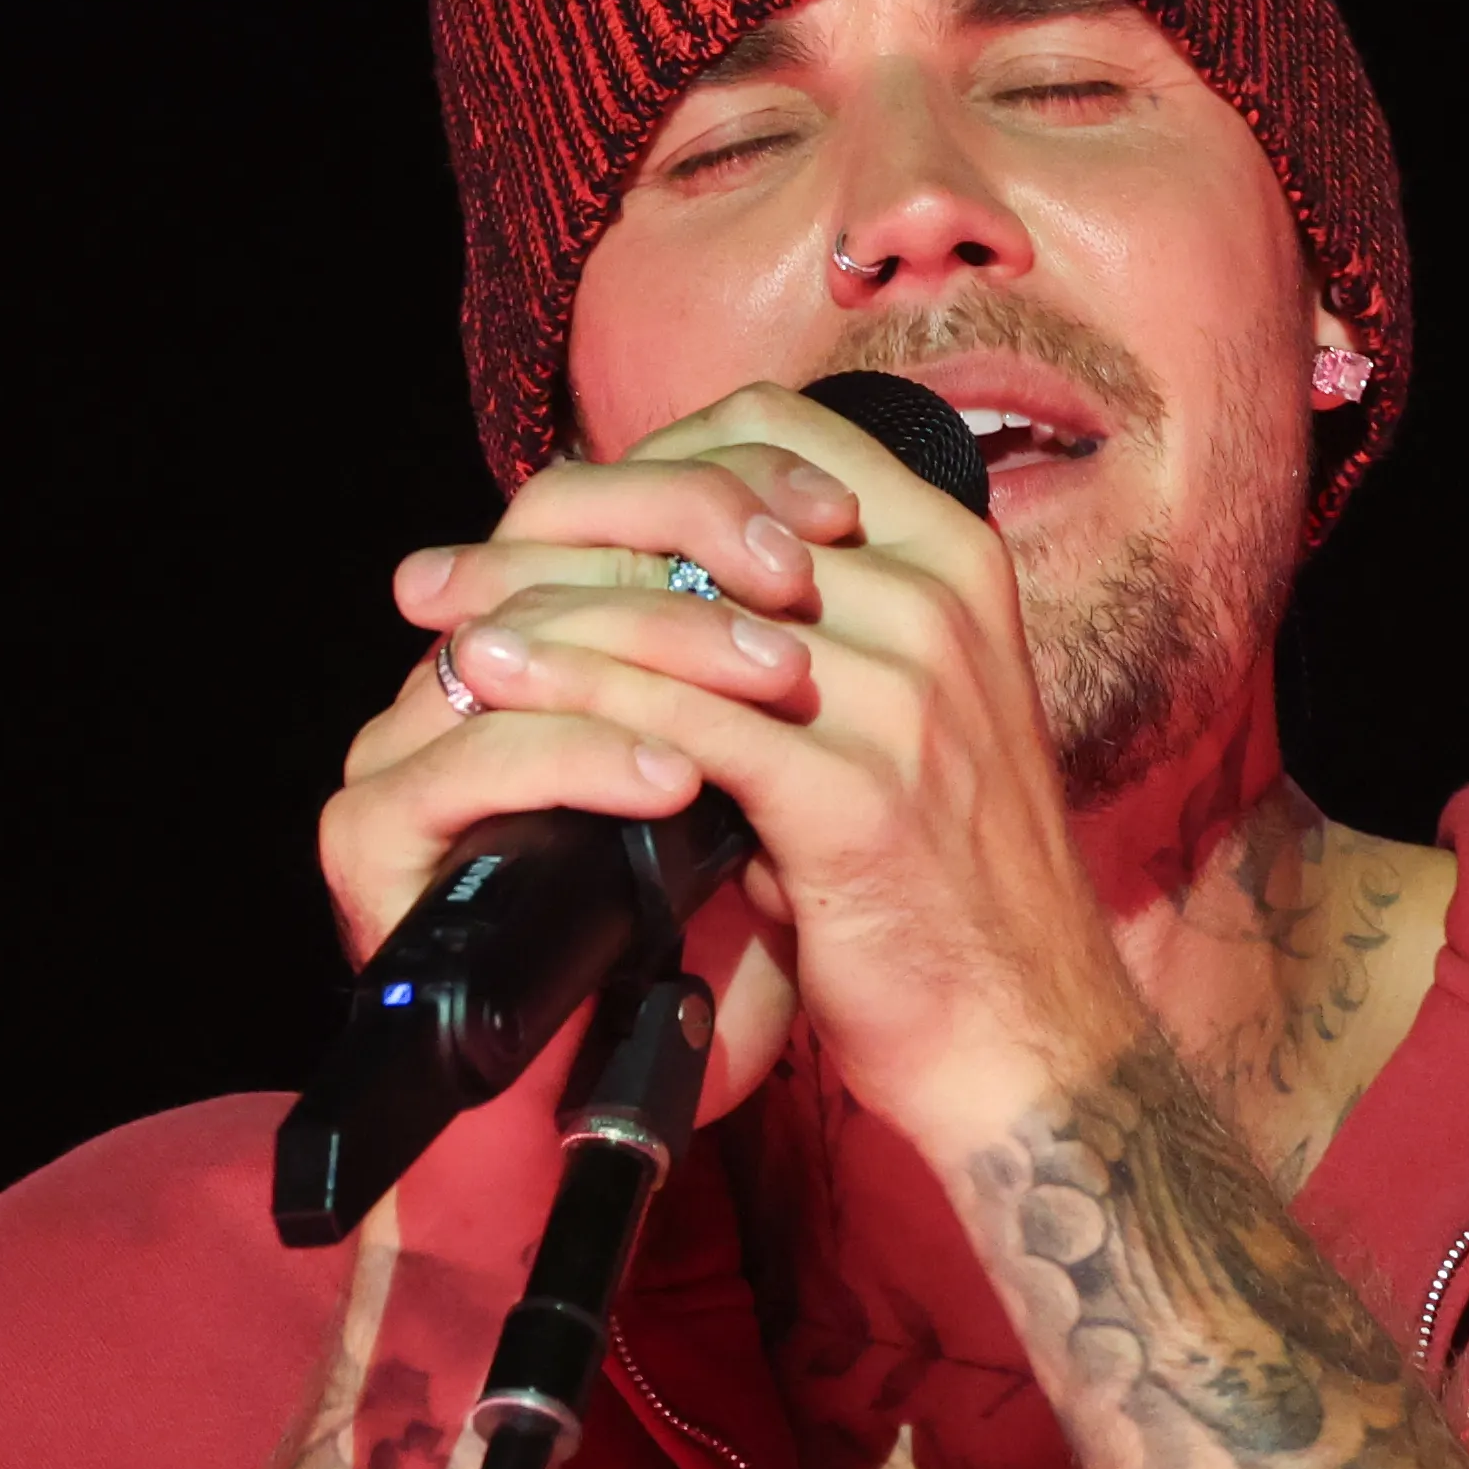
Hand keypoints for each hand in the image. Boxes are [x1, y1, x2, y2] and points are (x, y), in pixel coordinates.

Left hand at [340, 383, 1144, 1163]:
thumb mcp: (915, 717)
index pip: (778, 433)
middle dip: (554, 532)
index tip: (560, 509)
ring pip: (676, 610)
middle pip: (702, 513)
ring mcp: (906, 694)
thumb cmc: (951, 885)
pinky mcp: (856, 792)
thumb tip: (677, 592)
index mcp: (958, 563)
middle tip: (441, 573)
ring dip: (535, 609)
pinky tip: (495, 690)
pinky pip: (677, 715)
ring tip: (440, 625)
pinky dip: (569, 693)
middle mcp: (939, 605)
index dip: (652, 453)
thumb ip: (824, 637)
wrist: (1028, 1035)